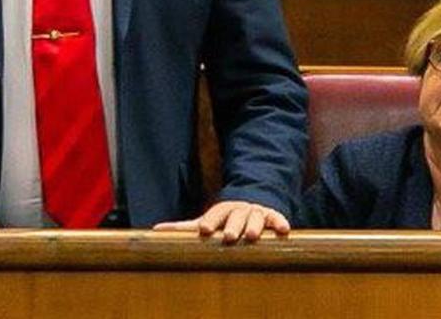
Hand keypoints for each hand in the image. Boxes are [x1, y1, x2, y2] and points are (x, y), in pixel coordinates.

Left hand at [153, 200, 289, 243]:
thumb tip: (155, 229)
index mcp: (220, 210)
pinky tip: (284, 230)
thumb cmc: (223, 220)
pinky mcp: (271, 216)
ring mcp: (255, 211)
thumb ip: (183, 227)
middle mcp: (238, 209)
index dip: (210, 221)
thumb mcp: (205, 221)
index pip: (214, 214)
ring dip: (254, 225)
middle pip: (234, 215)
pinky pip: (276, 218)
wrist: (249, 203)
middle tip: (230, 237)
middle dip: (232, 225)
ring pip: (255, 216)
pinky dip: (280, 222)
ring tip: (252, 236)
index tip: (204, 230)